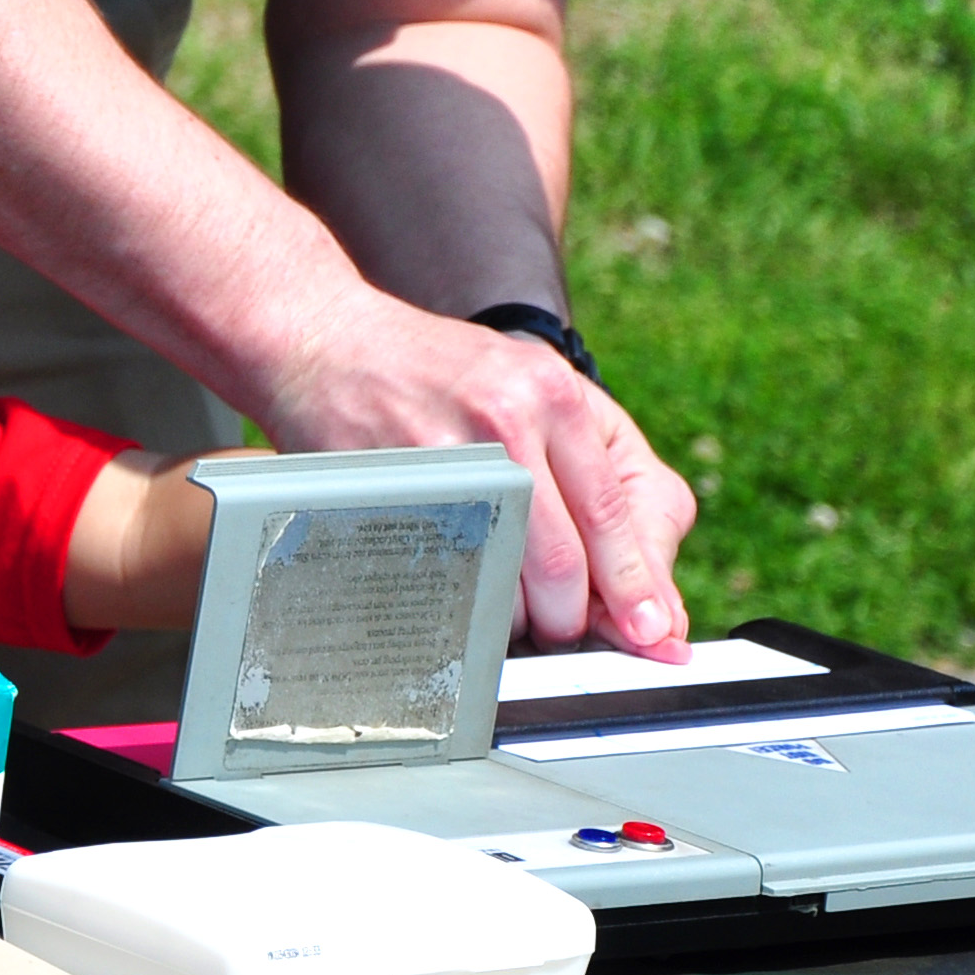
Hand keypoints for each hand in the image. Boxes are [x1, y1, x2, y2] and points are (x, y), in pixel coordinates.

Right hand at [262, 293, 695, 655]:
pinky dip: (457, 601)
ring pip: (502, 580)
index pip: (611, 516)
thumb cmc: (436, 374)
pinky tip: (455, 588)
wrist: (322, 339)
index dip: (634, 588)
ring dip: (512, 618)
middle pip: (561, 562)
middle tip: (561, 626)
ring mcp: (440, 453)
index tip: (652, 635)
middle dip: (569, 616)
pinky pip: (440, 574)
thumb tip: (647, 588)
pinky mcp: (386, 484)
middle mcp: (503, 419)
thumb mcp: (533, 390)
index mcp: (553, 394)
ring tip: (502, 604)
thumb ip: (597, 475)